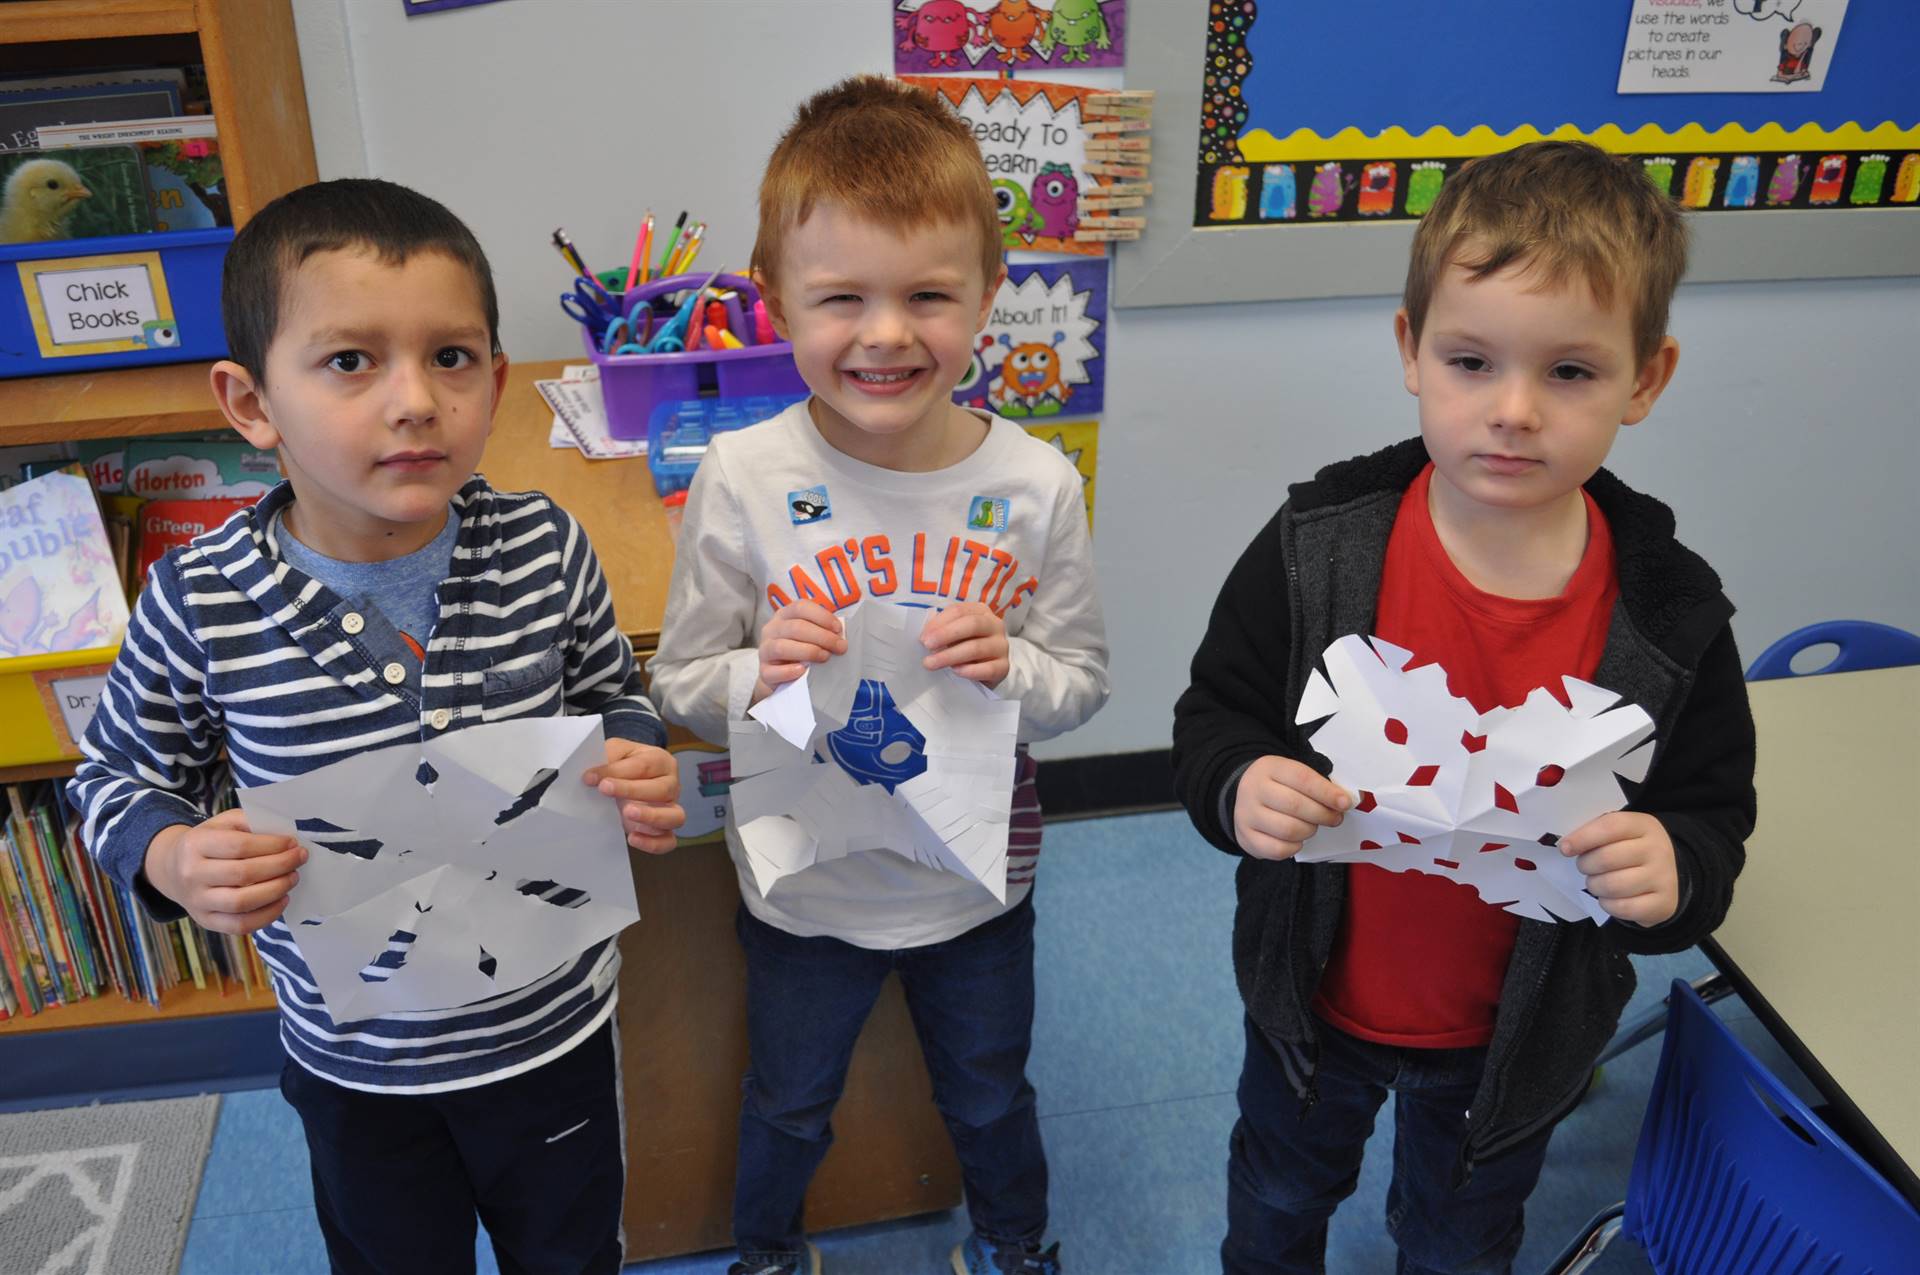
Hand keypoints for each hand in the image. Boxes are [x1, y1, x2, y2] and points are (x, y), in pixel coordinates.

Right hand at [142, 808, 305, 934]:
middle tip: (299, 859)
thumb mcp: (222, 823)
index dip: (272, 845)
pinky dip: (267, 916)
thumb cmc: (209, 842)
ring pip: (242, 903)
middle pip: (243, 874)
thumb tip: (284, 835)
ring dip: (276, 891)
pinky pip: (239, 925)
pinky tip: (282, 900)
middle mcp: (192, 874)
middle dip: (280, 866)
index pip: (240, 846)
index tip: (293, 844)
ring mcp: (197, 901)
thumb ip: (250, 822)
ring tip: (293, 878)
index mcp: (195, 844)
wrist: (173, 868)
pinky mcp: (205, 921)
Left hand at [584, 739, 685, 854]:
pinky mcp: (663, 830)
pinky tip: (632, 838)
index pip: (644, 766)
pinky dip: (653, 843)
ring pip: (675, 816)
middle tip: (605, 790)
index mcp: (661, 761)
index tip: (590, 777)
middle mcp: (671, 785)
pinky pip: (668, 841)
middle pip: (662, 790)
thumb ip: (606, 758)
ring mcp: (670, 809)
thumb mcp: (614, 751)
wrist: (623, 779)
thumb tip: (592, 776)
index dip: (617, 772)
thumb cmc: (621, 763)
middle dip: (631, 790)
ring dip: (650, 817)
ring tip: (626, 814)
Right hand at [754, 600, 845, 704]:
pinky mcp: (763, 671)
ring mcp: (765, 650)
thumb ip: (822, 632)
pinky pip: (773, 671)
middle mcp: (772, 629)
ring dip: (808, 651)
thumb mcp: (810, 636)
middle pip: (795, 627)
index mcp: (784, 615)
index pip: (801, 607)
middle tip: (840, 647)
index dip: (822, 616)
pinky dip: (789, 671)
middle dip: (822, 637)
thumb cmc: (800, 651)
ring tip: (825, 657)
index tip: (838, 629)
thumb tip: (841, 637)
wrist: (779, 675)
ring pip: (782, 647)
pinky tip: (803, 671)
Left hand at [920, 602, 1008, 687]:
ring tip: (932, 663)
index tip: (924, 636)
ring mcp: (1001, 646)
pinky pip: (988, 669)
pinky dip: (970, 670)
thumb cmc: (966, 646)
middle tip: (927, 646)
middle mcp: (995, 625)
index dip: (940, 622)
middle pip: (972, 624)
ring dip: (950, 656)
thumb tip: (925, 634)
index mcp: (981, 611)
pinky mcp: (1004, 667)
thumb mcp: (954, 634)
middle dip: (946, 635)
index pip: (959, 611)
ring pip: (976, 648)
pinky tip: (955, 671)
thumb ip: (941, 630)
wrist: (987, 669)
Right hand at [1233, 755, 1350, 860]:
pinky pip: (1278, 849)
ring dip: (1310, 830)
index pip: (1302, 778)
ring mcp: (1246, 815)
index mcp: (1269, 768)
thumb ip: (1318, 785)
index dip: (1327, 792)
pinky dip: (1295, 847)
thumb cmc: (1278, 786)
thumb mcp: (1293, 774)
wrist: (1242, 796)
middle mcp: (1253, 790)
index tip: (1345, 802)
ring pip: (1288, 830)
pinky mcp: (1246, 838)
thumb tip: (1345, 801)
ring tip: (1313, 826)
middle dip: (1323, 814)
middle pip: (1296, 806)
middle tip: (1335, 818)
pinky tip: (1297, 838)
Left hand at [1561, 811, 1678, 924]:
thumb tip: (1567, 846)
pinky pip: (1623, 908)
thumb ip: (1596, 834)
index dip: (1583, 837)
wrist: (1672, 876)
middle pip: (1607, 858)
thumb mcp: (1621, 834)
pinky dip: (1608, 905)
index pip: (1610, 826)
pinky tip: (1608, 898)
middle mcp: (1658, 850)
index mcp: (1644, 826)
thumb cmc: (1633, 851)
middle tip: (1585, 867)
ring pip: (1613, 885)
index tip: (1565, 848)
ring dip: (1595, 886)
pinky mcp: (1663, 903)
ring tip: (1596, 882)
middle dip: (1586, 865)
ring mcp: (1663, 878)